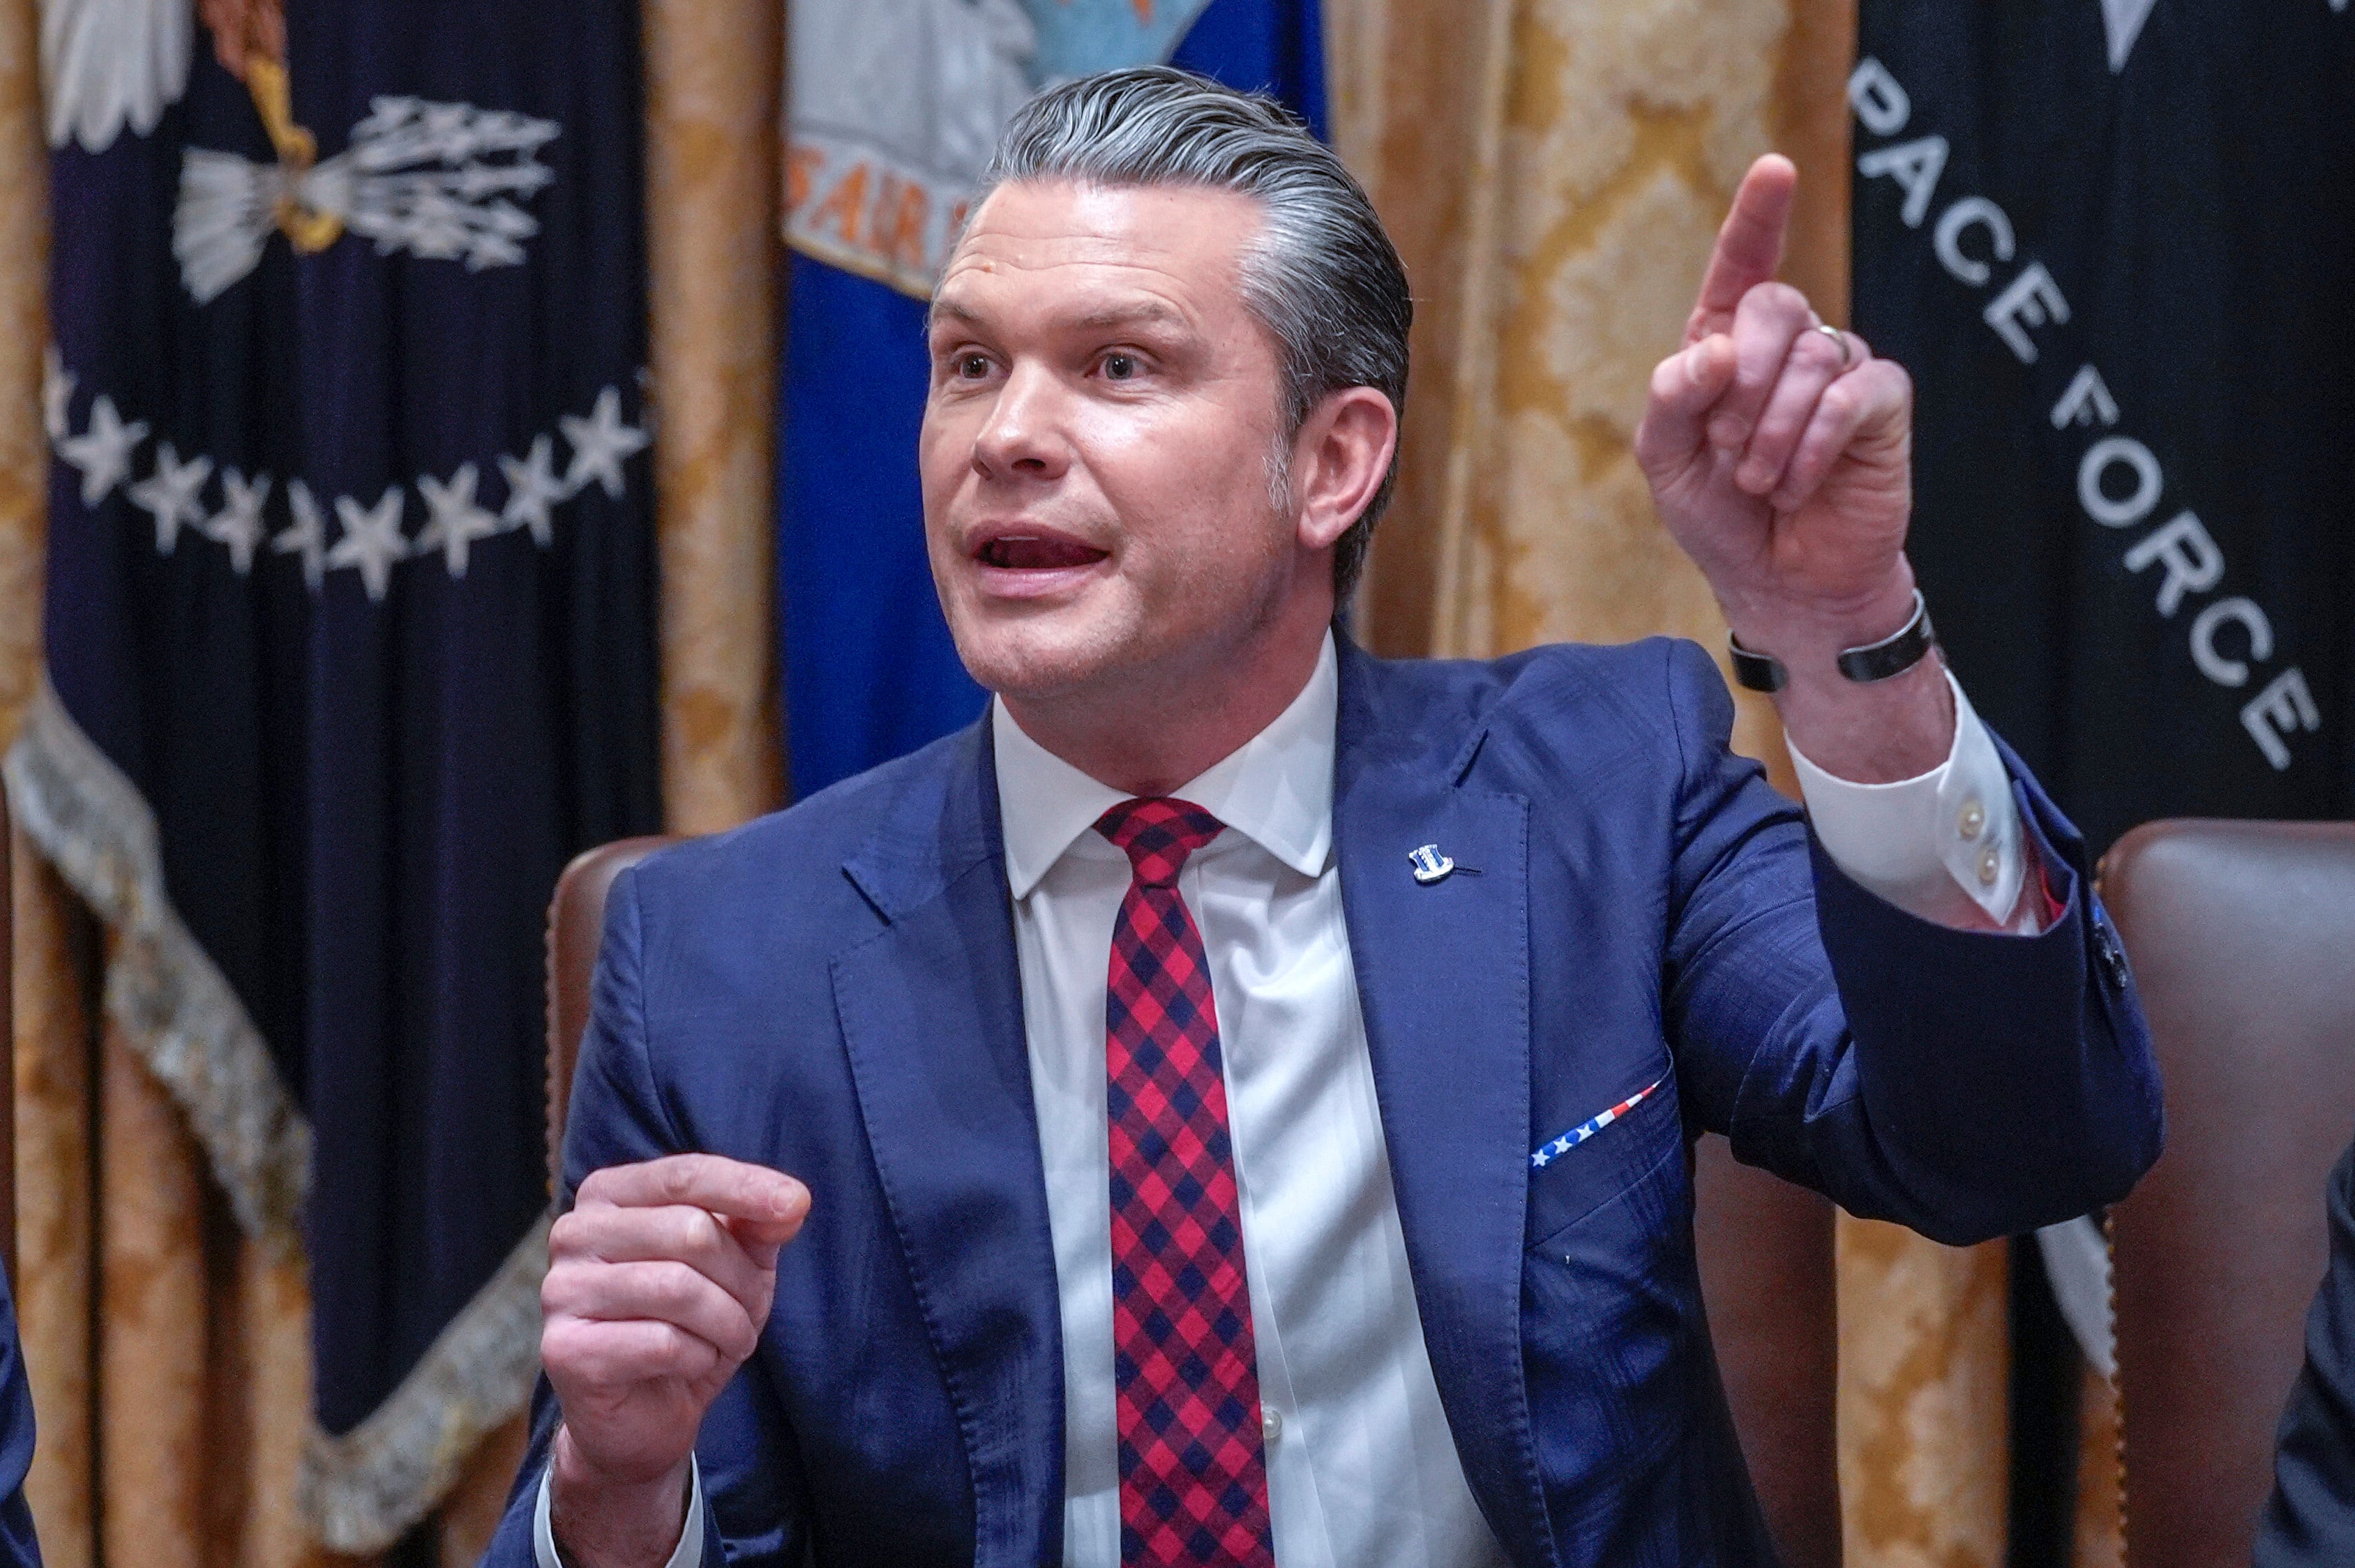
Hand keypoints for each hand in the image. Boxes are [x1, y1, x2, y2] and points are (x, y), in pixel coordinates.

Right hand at [542, 1154, 809, 1566]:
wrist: (642, 1419)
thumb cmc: (690, 1326)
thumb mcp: (736, 1268)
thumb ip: (758, 1227)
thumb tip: (792, 1203)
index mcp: (609, 1195)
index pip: (685, 1174)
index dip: (746, 1187)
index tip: (799, 1204)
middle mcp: (575, 1233)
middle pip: (690, 1231)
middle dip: (741, 1278)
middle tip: (750, 1312)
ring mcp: (562, 1290)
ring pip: (679, 1287)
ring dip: (728, 1322)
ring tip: (730, 1340)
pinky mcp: (565, 1348)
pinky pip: (662, 1343)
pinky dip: (699, 1357)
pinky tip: (691, 1366)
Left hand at [1634, 154, 1917, 657]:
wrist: (1779, 582)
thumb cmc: (1721, 518)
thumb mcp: (1668, 462)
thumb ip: (1673, 399)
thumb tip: (1717, 350)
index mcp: (1727, 347)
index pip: (1744, 266)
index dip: (1759, 216)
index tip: (1776, 169)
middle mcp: (1788, 347)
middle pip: (1773, 306)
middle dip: (1740, 382)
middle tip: (1727, 448)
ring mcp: (1840, 369)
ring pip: (1810, 357)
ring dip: (1771, 430)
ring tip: (1760, 482)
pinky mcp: (1882, 405)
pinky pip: (1850, 395)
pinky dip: (1812, 445)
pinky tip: (1798, 487)